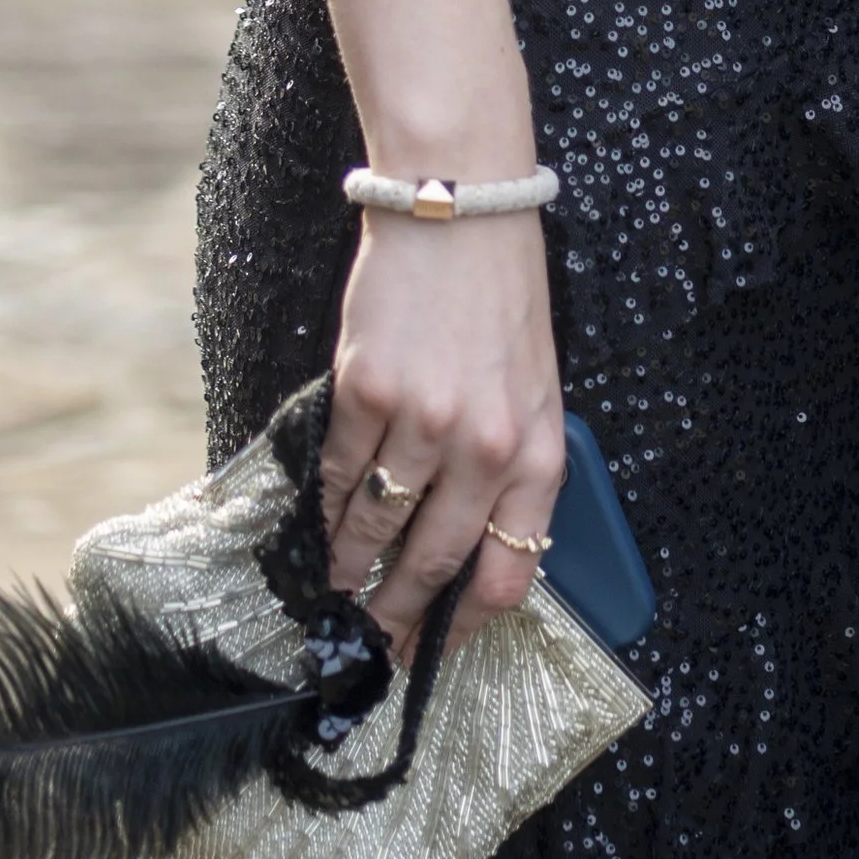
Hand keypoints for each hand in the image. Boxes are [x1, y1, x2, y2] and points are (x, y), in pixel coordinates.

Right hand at [320, 209, 566, 655]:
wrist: (460, 209)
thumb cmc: (501, 297)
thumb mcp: (534, 387)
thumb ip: (510, 466)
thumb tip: (470, 545)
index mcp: (538, 450)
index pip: (508, 573)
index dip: (465, 626)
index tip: (433, 649)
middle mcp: (484, 447)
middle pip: (434, 564)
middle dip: (397, 614)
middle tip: (372, 644)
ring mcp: (423, 421)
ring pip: (376, 526)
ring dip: (349, 569)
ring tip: (333, 593)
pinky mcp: (367, 392)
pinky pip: (339, 474)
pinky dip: (325, 508)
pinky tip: (320, 525)